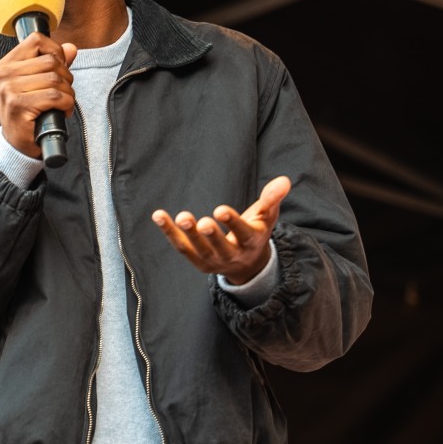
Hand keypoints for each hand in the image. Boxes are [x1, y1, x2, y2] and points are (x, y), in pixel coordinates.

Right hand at [0, 34, 77, 157]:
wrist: (18, 145)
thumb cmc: (29, 113)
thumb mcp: (39, 84)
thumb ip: (55, 64)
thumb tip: (71, 48)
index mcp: (6, 64)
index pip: (36, 40)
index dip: (55, 51)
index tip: (59, 69)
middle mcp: (4, 73)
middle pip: (50, 60)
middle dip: (66, 77)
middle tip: (64, 92)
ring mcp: (9, 89)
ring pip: (55, 78)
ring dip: (68, 92)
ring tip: (63, 103)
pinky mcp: (19, 104)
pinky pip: (55, 96)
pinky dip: (67, 103)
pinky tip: (63, 111)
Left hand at [152, 175, 288, 284]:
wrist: (247, 263)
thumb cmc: (256, 230)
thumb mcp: (268, 215)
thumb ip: (273, 198)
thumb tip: (284, 180)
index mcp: (251, 242)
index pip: (243, 234)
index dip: (232, 223)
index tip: (220, 210)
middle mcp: (232, 255)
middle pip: (219, 248)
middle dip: (210, 235)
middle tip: (201, 221)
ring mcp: (213, 261)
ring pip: (198, 250)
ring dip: (187, 234)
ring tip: (180, 216)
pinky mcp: (198, 261)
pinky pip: (181, 247)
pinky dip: (169, 232)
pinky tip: (158, 215)